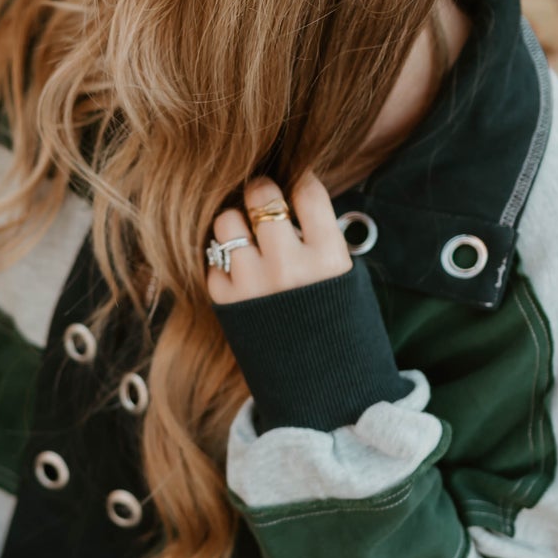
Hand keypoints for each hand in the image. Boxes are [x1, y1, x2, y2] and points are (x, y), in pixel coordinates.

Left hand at [205, 168, 352, 305]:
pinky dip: (224, 258)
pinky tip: (240, 268)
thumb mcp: (344, 275)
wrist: (317, 378)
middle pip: (261, 196)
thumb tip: (292, 193)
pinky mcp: (226, 300)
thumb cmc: (334, 318)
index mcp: (327, 258)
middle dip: (261, 190)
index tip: (295, 181)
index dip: (300, 179)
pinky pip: (213, 257)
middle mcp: (288, 267)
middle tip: (262, 197)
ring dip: (236, 222)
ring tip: (248, 234)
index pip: (306, 192)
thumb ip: (321, 236)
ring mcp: (253, 284)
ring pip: (227, 222)